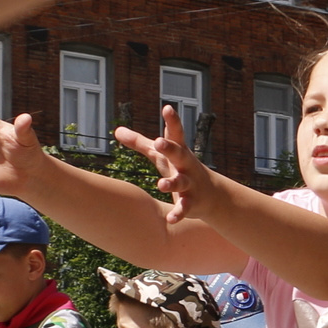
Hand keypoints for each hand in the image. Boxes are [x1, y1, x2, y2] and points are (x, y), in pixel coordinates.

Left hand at [115, 100, 221, 225]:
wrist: (212, 195)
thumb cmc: (180, 169)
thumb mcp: (160, 156)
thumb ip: (140, 143)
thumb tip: (116, 130)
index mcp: (178, 152)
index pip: (175, 134)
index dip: (172, 121)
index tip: (167, 108)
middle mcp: (186, 165)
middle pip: (179, 154)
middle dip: (170, 148)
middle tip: (159, 141)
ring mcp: (190, 184)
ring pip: (181, 182)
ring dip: (171, 183)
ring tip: (161, 184)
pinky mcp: (192, 202)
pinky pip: (185, 207)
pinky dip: (179, 213)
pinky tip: (171, 219)